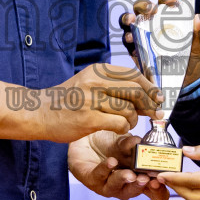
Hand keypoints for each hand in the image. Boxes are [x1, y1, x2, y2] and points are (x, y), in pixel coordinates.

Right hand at [34, 63, 159, 143]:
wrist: (40, 112)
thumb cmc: (68, 99)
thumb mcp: (89, 82)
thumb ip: (113, 84)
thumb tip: (146, 93)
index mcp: (97, 70)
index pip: (133, 75)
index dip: (150, 87)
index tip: (158, 97)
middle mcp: (95, 82)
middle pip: (136, 91)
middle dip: (150, 104)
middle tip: (155, 114)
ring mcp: (91, 101)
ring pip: (129, 110)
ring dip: (134, 120)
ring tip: (127, 123)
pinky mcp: (88, 120)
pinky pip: (120, 124)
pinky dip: (124, 128)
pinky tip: (117, 129)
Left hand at [68, 131, 169, 199]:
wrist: (85, 139)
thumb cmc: (109, 144)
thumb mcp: (126, 143)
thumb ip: (134, 145)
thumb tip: (141, 143)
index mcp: (139, 176)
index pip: (154, 191)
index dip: (159, 190)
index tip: (161, 180)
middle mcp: (125, 184)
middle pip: (136, 191)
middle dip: (141, 186)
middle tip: (145, 179)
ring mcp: (108, 185)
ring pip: (117, 188)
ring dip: (124, 181)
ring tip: (129, 174)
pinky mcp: (92, 180)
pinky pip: (99, 176)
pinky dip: (106, 169)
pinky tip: (111, 162)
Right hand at [120, 0, 199, 89]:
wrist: (181, 86)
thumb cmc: (188, 63)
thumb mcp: (195, 51)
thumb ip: (196, 35)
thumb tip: (199, 18)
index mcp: (167, 20)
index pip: (164, 4)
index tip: (171, 2)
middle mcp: (151, 24)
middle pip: (142, 8)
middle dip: (144, 5)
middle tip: (151, 10)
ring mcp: (140, 36)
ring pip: (129, 21)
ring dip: (128, 17)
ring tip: (132, 20)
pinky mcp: (134, 50)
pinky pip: (127, 41)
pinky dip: (127, 38)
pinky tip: (131, 39)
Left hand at [158, 138, 199, 199]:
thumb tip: (186, 151)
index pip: (194, 182)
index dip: (176, 179)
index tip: (162, 174)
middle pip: (195, 199)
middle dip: (178, 190)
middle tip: (165, 179)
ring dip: (187, 194)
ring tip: (176, 182)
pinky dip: (199, 195)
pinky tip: (193, 185)